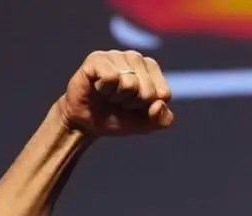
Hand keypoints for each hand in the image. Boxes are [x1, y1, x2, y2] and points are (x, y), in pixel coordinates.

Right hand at [57, 50, 173, 136]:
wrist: (88, 123)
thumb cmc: (119, 117)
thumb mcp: (147, 124)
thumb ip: (163, 119)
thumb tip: (159, 104)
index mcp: (152, 68)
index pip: (163, 94)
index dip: (148, 107)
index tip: (135, 105)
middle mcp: (135, 57)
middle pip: (147, 91)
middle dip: (133, 104)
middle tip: (119, 101)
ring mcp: (115, 55)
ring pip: (129, 84)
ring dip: (118, 97)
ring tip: (109, 94)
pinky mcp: (96, 58)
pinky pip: (110, 77)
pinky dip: (104, 90)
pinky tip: (98, 88)